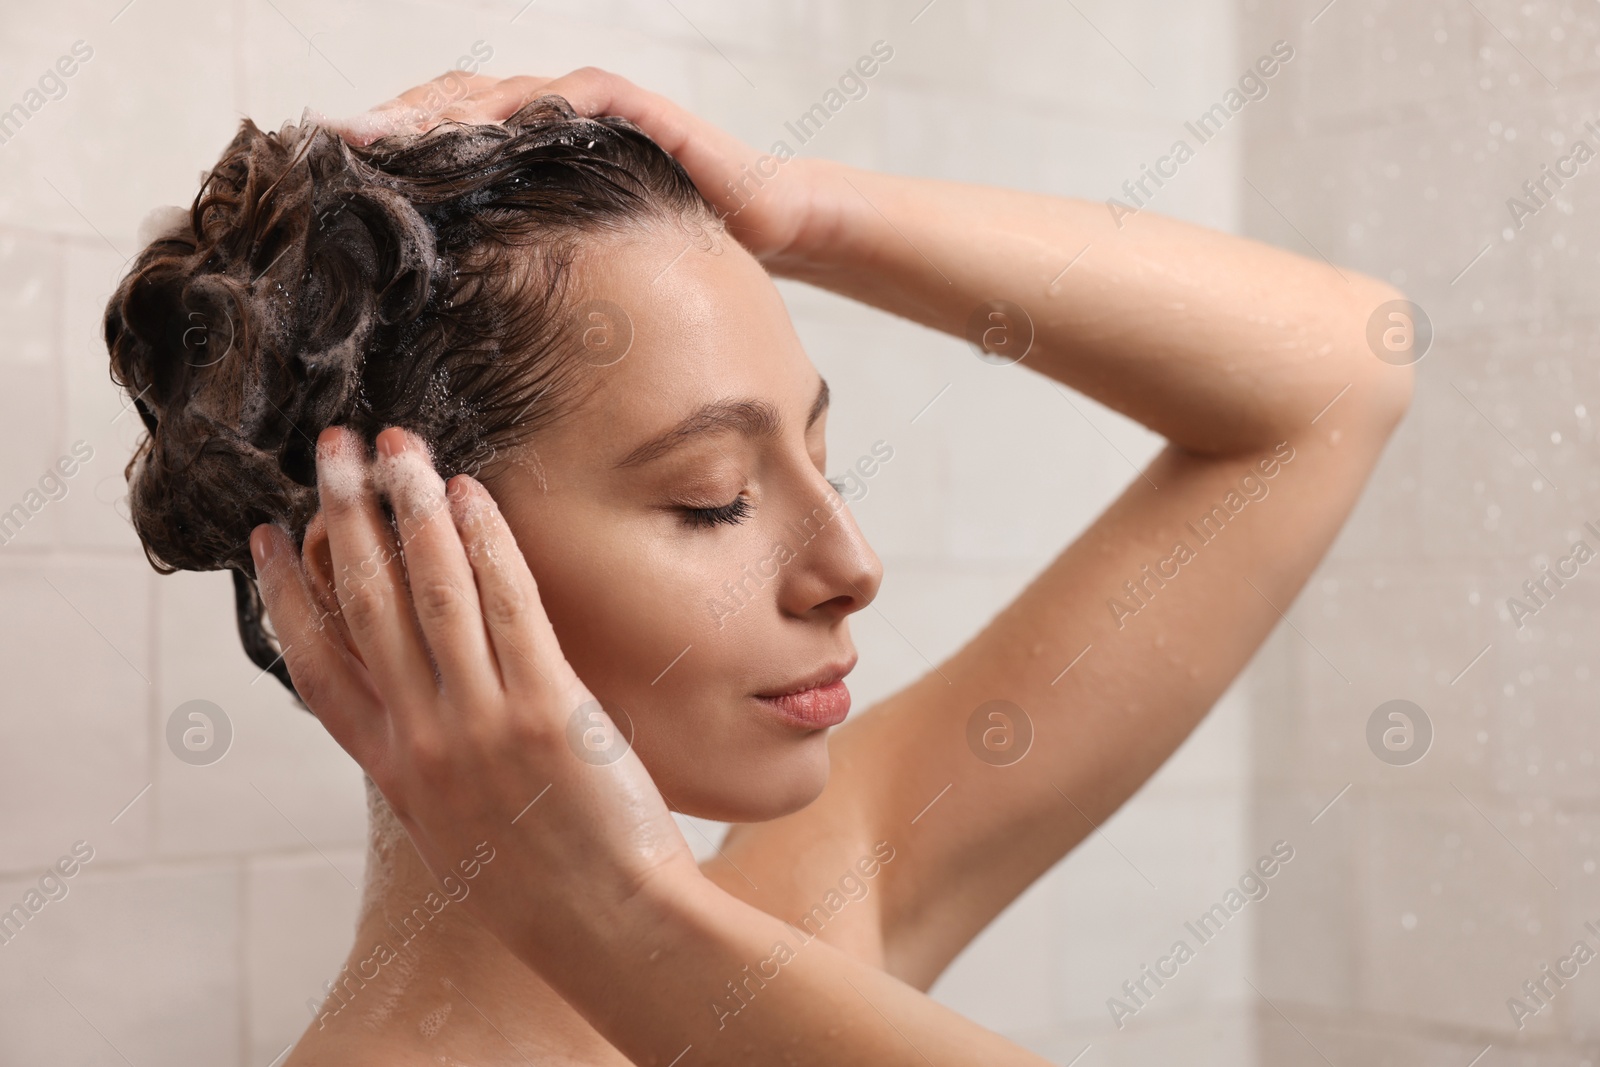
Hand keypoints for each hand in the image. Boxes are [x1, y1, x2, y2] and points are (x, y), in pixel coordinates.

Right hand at [249, 426, 698, 954]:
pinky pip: (508, 606)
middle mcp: (424, 741)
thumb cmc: (543, 882)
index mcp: (396, 772)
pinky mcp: (547, 710)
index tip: (267, 540)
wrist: (610, 930)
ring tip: (394, 444)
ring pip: (429, 591)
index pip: (318, 667)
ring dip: (408, 506)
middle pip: (364, 606)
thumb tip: (431, 699)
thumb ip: (434, 761)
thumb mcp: (457, 829)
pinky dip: (485, 543)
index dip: (286, 596)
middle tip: (330, 450)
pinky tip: (471, 493)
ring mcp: (482, 723)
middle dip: (343, 519)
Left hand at [324, 67, 826, 263]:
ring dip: (435, 114)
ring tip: (381, 136)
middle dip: (390, 124)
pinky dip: (518, 110)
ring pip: (493, 95)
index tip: (328, 177)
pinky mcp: (628, 109)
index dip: (388, 151)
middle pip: (450, 106)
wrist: (764, 227)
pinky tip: (475, 131)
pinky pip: (563, 99)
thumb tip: (446, 325)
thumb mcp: (579, 267)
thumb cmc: (669, 255)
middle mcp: (547, 122)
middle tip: (333, 146)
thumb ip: (521, 269)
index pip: (442, 138)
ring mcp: (586, 108)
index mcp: (527, 156)